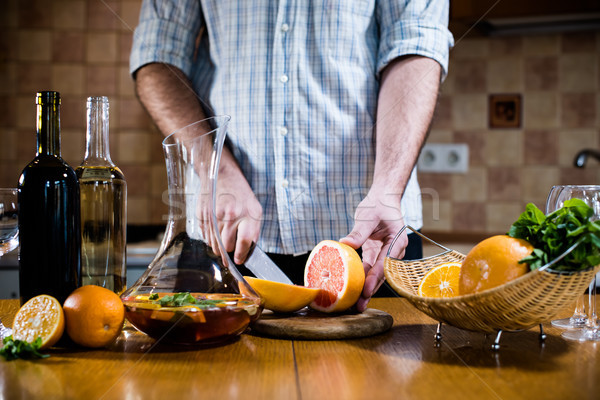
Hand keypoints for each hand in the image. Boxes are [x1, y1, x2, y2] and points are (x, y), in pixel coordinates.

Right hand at [214, 154, 262, 264]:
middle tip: (230, 253)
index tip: (239, 260)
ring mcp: (214, 216)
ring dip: (219, 247)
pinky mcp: (202, 215)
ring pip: (214, 244)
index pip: (244, 242)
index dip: (241, 255)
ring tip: (223, 242)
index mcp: (247, 214)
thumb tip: (248, 252)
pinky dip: (210, 239)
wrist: (222, 175)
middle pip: (226, 247)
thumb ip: (253, 231)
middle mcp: (230, 215)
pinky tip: (215, 232)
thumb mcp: (255, 210)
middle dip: (229, 252)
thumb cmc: (241, 195)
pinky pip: (205, 236)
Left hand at [340, 187, 407, 311]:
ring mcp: (386, 252)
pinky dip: (362, 278)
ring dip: (366, 287)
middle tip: (359, 306)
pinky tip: (353, 289)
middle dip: (370, 290)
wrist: (383, 197)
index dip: (375, 277)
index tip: (365, 289)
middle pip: (382, 273)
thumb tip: (344, 244)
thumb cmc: (378, 204)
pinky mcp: (377, 252)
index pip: (385, 263)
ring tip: (356, 304)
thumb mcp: (368, 216)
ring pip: (376, 273)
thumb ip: (359, 232)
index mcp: (398, 240)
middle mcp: (395, 249)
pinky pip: (369, 268)